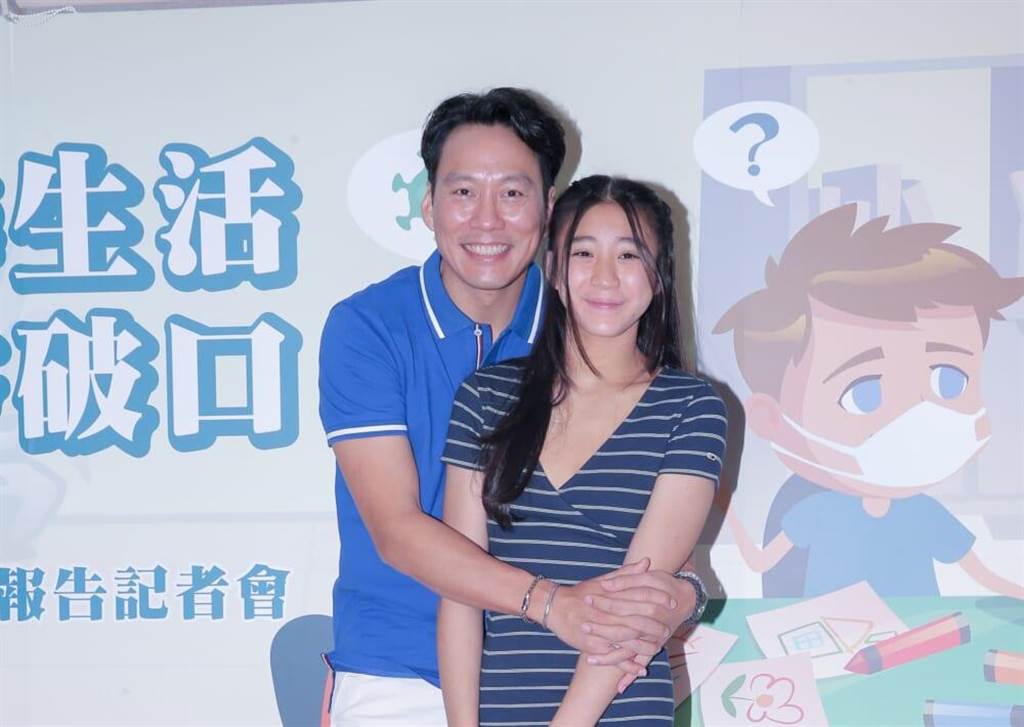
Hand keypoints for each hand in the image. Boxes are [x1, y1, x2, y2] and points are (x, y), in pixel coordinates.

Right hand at [544, 560, 658, 676]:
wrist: (554, 607)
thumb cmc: (580, 593)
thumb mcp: (602, 581)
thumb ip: (626, 574)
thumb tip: (647, 562)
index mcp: (610, 596)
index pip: (638, 596)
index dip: (656, 599)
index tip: (671, 602)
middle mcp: (605, 613)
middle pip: (635, 621)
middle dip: (654, 627)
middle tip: (668, 630)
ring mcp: (599, 631)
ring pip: (626, 641)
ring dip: (644, 646)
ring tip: (658, 648)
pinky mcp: (592, 646)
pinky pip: (613, 658)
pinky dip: (627, 665)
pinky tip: (641, 669)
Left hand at [592, 563, 698, 691]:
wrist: (686, 598)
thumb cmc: (664, 585)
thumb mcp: (647, 578)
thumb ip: (625, 579)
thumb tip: (605, 584)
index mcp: (648, 606)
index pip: (622, 605)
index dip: (604, 602)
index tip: (587, 599)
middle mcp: (651, 626)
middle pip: (622, 630)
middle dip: (601, 629)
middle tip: (583, 627)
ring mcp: (652, 640)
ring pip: (629, 651)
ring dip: (609, 657)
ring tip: (589, 659)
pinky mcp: (652, 648)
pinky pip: (641, 663)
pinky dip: (630, 675)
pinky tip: (619, 687)